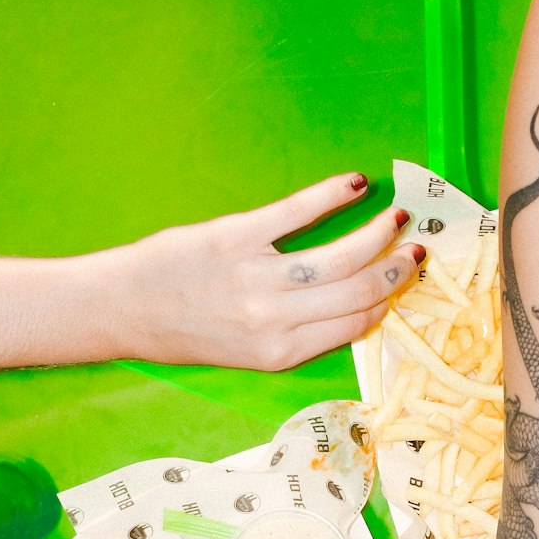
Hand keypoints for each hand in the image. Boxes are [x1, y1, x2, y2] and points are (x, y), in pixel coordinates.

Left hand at [107, 171, 422, 369]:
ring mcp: (256, 278)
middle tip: (415, 246)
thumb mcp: (248, 354)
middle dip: (396, 268)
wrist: (124, 310)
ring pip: (340, 257)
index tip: (402, 279)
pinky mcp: (235, 237)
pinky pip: (297, 213)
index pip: (356, 324)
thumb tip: (351, 304)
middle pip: (358, 291)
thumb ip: (299, 333)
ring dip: (377, 233)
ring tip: (396, 216)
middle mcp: (275, 320)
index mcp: (282, 353)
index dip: (387, 300)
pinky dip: (333, 195)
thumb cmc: (184, 333)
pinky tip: (356, 184)